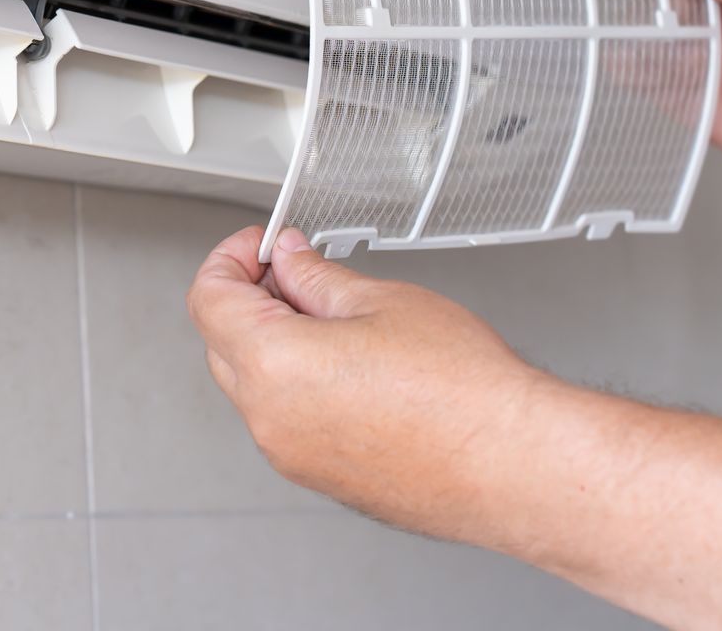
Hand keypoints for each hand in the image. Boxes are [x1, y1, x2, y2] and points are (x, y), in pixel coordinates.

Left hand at [187, 224, 546, 543]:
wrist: (513, 465)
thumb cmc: (463, 391)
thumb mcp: (381, 300)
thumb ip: (316, 276)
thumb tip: (290, 261)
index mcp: (273, 364)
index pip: (208, 297)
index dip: (231, 258)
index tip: (261, 245)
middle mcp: (270, 418)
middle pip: (221, 341)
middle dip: (250, 298)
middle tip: (299, 273)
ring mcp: (291, 454)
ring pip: (252, 384)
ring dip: (274, 343)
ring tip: (339, 319)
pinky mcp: (319, 476)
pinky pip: (284, 419)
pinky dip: (297, 384)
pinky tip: (352, 364)